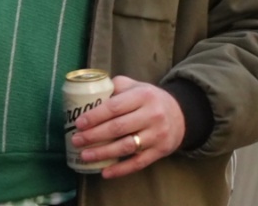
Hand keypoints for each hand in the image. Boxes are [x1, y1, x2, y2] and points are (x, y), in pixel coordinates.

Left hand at [71, 76, 185, 178]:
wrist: (180, 115)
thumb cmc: (149, 99)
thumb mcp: (136, 86)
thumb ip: (115, 87)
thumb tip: (89, 94)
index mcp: (143, 95)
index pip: (115, 107)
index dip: (95, 116)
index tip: (79, 123)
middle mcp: (152, 115)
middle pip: (118, 128)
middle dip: (94, 135)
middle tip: (76, 140)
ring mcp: (157, 135)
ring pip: (126, 147)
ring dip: (103, 153)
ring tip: (85, 155)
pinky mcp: (160, 151)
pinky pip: (138, 163)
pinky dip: (120, 169)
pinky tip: (104, 172)